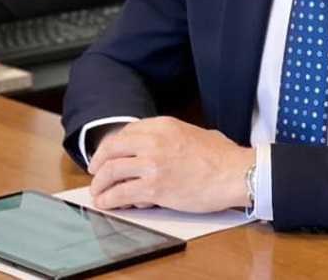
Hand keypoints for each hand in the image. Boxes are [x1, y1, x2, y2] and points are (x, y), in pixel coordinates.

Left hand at [87, 116, 253, 212]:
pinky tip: (106, 202)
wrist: (234, 172)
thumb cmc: (221, 155)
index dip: (112, 145)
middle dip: (99, 161)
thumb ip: (172, 136)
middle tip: (94, 171)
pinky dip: (110, 199)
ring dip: (99, 183)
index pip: (126, 132)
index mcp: (163, 125)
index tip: (108, 153)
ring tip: (97, 191)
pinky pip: (122, 192)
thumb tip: (164, 145)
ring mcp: (152, 164)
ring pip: (111, 170)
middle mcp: (153, 141)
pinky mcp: (154, 188)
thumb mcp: (192, 132)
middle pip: (113, 148)